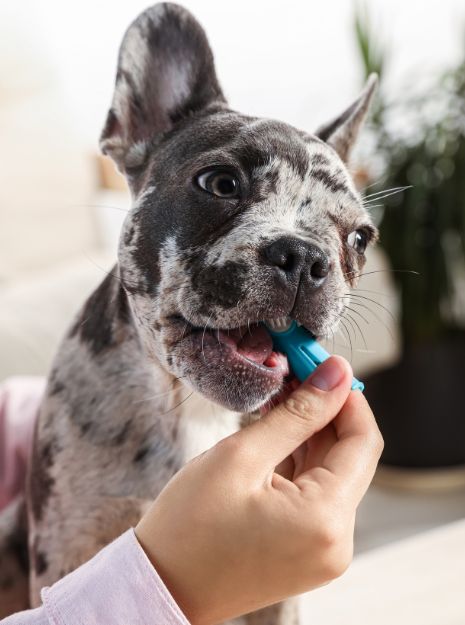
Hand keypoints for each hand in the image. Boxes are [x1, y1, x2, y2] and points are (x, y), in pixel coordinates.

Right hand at [135, 356, 382, 624]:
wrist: (160, 588)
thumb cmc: (189, 526)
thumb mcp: (242, 456)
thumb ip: (297, 413)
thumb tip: (336, 373)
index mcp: (325, 519)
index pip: (363, 441)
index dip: (346, 396)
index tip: (322, 364)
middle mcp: (337, 541)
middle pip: (351, 457)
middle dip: (327, 411)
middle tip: (297, 373)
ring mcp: (324, 551)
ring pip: (333, 474)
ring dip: (311, 434)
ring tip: (280, 399)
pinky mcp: (308, 551)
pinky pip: (317, 495)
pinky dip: (301, 462)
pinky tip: (278, 434)